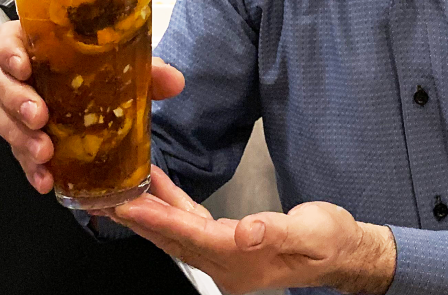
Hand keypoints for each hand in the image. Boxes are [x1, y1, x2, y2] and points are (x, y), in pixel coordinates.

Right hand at [0, 20, 185, 192]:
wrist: (104, 104)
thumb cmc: (102, 73)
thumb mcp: (127, 68)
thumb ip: (150, 71)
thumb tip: (174, 81)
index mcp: (37, 45)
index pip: (7, 39)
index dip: (8, 51)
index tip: (23, 66)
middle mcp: (20, 74)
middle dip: (16, 100)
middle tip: (40, 116)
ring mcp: (17, 107)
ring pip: (1, 118)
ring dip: (20, 137)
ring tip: (44, 153)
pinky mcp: (23, 137)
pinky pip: (17, 151)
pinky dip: (30, 168)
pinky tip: (46, 179)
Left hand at [103, 167, 395, 294]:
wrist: (344, 252)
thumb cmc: (332, 242)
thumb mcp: (313, 234)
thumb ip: (278, 231)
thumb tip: (247, 230)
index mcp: (244, 261)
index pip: (193, 239)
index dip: (161, 220)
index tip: (130, 204)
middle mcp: (227, 263)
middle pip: (173, 239)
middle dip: (138, 218)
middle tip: (104, 197)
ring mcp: (225, 255)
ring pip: (176, 232)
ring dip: (148, 211)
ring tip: (120, 187)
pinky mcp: (228, 242)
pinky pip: (190, 222)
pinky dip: (170, 204)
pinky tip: (158, 184)